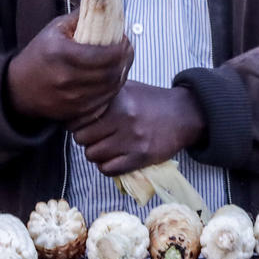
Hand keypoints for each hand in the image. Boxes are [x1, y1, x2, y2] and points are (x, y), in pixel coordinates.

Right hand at [6, 10, 133, 122]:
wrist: (18, 88)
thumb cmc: (39, 55)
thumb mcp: (54, 29)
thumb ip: (81, 17)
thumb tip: (105, 4)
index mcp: (61, 54)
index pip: (103, 54)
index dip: (120, 48)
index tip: (124, 40)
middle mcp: (66, 79)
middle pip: (110, 72)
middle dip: (125, 59)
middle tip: (126, 49)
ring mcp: (72, 99)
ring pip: (111, 88)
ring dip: (121, 73)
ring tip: (121, 62)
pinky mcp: (76, 113)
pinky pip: (104, 102)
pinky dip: (112, 89)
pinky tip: (111, 78)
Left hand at [68, 81, 204, 175]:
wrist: (183, 114)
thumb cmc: (150, 100)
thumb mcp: (127, 88)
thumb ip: (103, 93)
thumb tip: (75, 101)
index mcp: (117, 100)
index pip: (78, 118)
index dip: (76, 122)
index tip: (82, 122)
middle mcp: (123, 118)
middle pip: (82, 138)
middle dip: (85, 138)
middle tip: (94, 135)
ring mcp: (132, 139)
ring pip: (93, 155)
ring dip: (96, 153)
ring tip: (105, 146)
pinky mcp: (140, 157)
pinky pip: (108, 170)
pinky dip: (107, 166)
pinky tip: (113, 157)